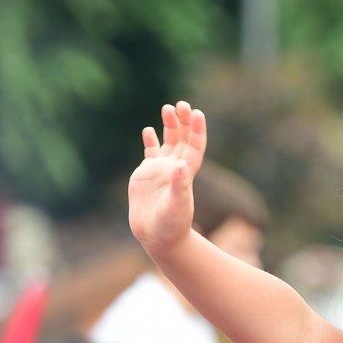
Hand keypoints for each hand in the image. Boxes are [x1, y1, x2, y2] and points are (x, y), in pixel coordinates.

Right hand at [127, 101, 206, 254]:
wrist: (157, 238)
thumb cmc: (171, 226)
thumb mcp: (177, 206)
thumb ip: (179, 186)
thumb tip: (180, 166)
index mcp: (187, 174)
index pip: (195, 146)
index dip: (197, 130)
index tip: (197, 113)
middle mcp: (175, 169)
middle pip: (182, 140)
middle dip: (183, 122)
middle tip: (181, 104)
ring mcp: (160, 171)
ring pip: (167, 143)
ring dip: (169, 126)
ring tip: (167, 108)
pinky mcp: (145, 176)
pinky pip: (150, 154)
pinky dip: (150, 142)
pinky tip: (148, 130)